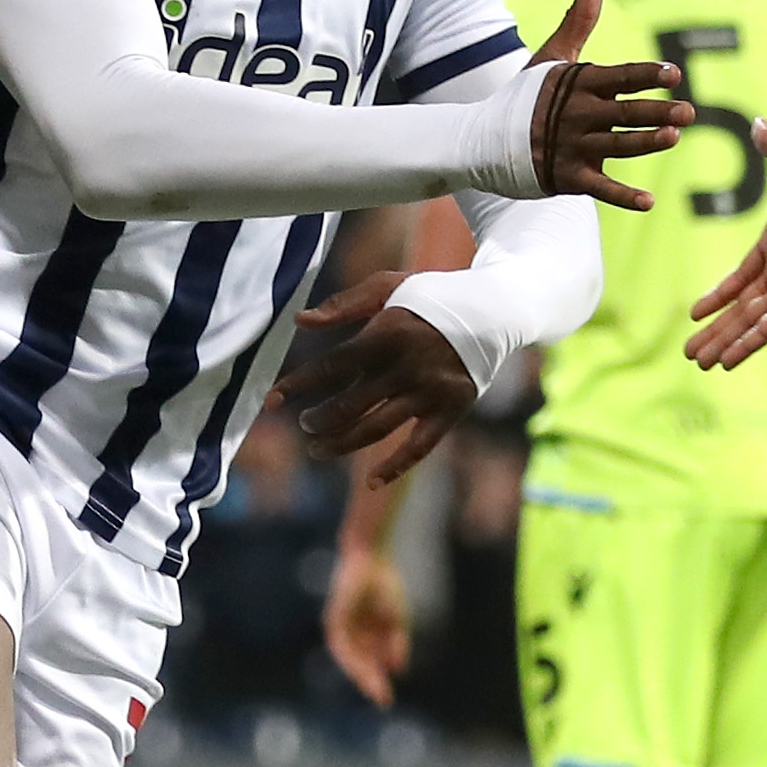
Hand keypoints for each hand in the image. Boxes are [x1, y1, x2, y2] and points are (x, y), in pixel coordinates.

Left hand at [271, 272, 476, 486]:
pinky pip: (420, 447)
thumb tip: (299, 322)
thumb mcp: (389, 285)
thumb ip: (344, 304)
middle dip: (319, 419)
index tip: (272, 400)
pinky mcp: (450, 410)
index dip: (300, 384)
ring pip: (377, 429)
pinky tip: (371, 481)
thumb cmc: (432, 295)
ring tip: (318, 450)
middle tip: (306, 424)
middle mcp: (406, 366)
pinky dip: (396, 467)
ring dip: (342, 444)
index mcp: (387, 333)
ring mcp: (429, 391)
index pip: (332, 366)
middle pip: (350, 404)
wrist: (494, 309)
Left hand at [323, 541, 411, 705]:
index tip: (386, 698)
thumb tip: (397, 669)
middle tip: (383, 700)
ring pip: (349, 658)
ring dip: (361, 673)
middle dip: (370, 681)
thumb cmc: (384, 584)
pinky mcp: (334, 618)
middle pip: (358, 664)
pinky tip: (365, 666)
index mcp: (364, 632)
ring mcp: (340, 625)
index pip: (368, 662)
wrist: (370, 556)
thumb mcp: (396, 618)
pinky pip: (341, 643)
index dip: (376, 680)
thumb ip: (395, 643)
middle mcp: (349, 632)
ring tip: (375, 688)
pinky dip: (353, 656)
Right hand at [523, 0, 687, 207]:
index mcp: (579, 85)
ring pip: (616, 147)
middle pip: (624, 113)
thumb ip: (579, 18)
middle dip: (656, 112)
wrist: (485, 139)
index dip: (646, 75)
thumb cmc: (527, 95)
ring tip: (673, 138)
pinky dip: (623, 197)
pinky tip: (649, 202)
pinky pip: (600, 189)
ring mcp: (572, 148)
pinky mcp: (568, 177)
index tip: (673, 74)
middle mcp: (578, 115)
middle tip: (688, 111)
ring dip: (645, 144)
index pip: (619, 78)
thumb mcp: (552, 56)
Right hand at [685, 126, 766, 368]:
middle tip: (692, 353)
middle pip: (743, 307)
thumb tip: (758, 125)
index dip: (719, 295)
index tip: (695, 312)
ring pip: (753, 321)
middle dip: (717, 330)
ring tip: (702, 364)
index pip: (743, 276)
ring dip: (727, 342)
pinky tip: (731, 360)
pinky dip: (752, 342)